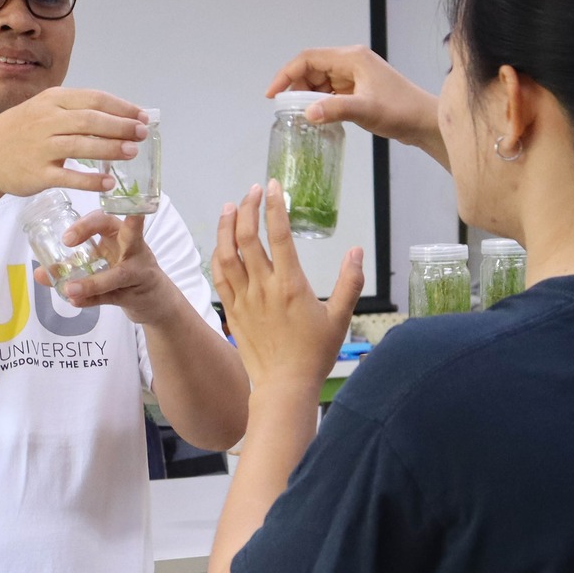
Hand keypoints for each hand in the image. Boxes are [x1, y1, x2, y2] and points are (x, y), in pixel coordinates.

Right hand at [0, 87, 147, 198]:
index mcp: (51, 101)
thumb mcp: (41, 109)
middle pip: (91, 120)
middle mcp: (46, 121)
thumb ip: (73, 110)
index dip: (122, 107)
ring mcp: (41, 148)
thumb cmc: (18, 133)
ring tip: (132, 153)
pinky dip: (90, 180)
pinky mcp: (37, 174)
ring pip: (82, 145)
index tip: (142, 116)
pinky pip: (68, 177)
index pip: (94, 99)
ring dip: (111, 149)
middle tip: (142, 134)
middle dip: (121, 126)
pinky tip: (108, 183)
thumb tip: (115, 114)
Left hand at [33, 208, 182, 325]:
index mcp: (122, 235)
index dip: (85, 223)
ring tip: (69, 288)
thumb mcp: (100, 265)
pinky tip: (76, 302)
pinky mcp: (138, 293)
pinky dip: (94, 299)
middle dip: (92, 229)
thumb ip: (71, 267)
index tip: (64, 238)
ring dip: (92, 282)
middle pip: (121, 230)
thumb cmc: (125, 273)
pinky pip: (113, 297)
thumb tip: (39, 271)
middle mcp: (134, 249)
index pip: (104, 219)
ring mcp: (139, 271)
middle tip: (67, 240)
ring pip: (116, 275)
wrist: (156, 302)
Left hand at [212, 183, 363, 390]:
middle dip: (246, 209)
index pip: (278, 235)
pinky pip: (219, 277)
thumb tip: (356, 251)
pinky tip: (220, 243)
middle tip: (251, 191)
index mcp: (291, 285)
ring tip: (228, 207)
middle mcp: (263, 288)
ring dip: (225, 227)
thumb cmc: (314, 355)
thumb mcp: (340, 318)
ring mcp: (244, 299)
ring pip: (226, 255)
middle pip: (246, 238)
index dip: (273, 207)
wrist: (284, 386)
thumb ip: (350, 282)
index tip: (272, 186)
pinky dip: (217, 256)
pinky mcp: (232, 312)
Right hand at [268, 47, 444, 163]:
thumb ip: (335, 109)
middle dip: (296, 87)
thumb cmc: (400, 111)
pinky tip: (316, 116)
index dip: (286, 74)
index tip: (272, 95)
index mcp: (351, 58)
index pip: (308, 58)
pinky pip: (329, 90)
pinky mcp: (357, 87)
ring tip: (300, 116)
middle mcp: (350, 62)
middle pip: (311, 68)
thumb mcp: (366, 110)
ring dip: (307, 96)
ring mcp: (354, 75)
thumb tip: (306, 113)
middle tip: (286, 110)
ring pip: (319, 80)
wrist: (423, 121)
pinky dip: (319, 101)